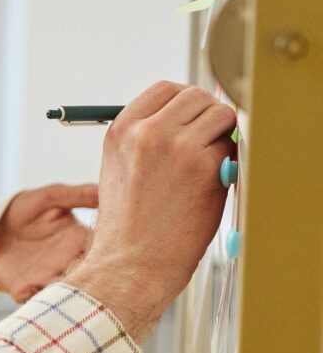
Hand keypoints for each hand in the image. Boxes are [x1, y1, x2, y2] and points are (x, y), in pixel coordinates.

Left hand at [0, 182, 97, 301]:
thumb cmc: (25, 209)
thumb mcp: (51, 197)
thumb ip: (78, 195)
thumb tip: (105, 189)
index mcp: (80, 240)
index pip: (103, 251)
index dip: (108, 255)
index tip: (110, 255)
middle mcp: (68, 261)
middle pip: (88, 276)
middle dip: (91, 280)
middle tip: (86, 275)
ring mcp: (47, 276)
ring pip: (64, 291)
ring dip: (65, 292)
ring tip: (61, 284)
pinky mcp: (24, 286)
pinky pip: (33, 297)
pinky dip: (33, 296)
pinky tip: (28, 288)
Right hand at [65, 82, 236, 339]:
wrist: (131, 263)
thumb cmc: (129, 225)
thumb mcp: (119, 168)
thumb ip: (147, 137)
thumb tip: (191, 115)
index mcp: (121, 131)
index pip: (165, 89)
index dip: (184, 102)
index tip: (191, 120)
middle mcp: (147, 132)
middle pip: (196, 96)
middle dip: (207, 116)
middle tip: (206, 143)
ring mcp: (178, 146)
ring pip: (221, 114)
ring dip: (222, 135)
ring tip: (208, 165)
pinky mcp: (206, 165)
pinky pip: (233, 145)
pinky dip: (229, 161)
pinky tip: (212, 183)